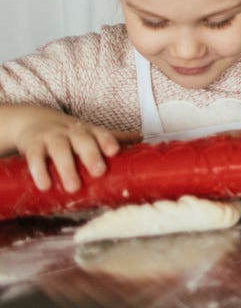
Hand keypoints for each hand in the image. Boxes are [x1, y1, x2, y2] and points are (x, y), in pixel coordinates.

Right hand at [8, 107, 122, 192]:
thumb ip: (113, 137)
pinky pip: (34, 156)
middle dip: (91, 155)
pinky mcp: (32, 144)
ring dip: (66, 167)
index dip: (107, 141)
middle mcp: (70, 131)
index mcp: (88, 130)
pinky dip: (39, 171)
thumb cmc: (69, 133)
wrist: (31, 120)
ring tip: (73, 187)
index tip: (114, 151)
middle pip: (82, 140)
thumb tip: (142, 138)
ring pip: (59, 149)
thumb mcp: (90, 133)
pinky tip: (45, 185)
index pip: (101, 133)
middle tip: (98, 172)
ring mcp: (50, 137)